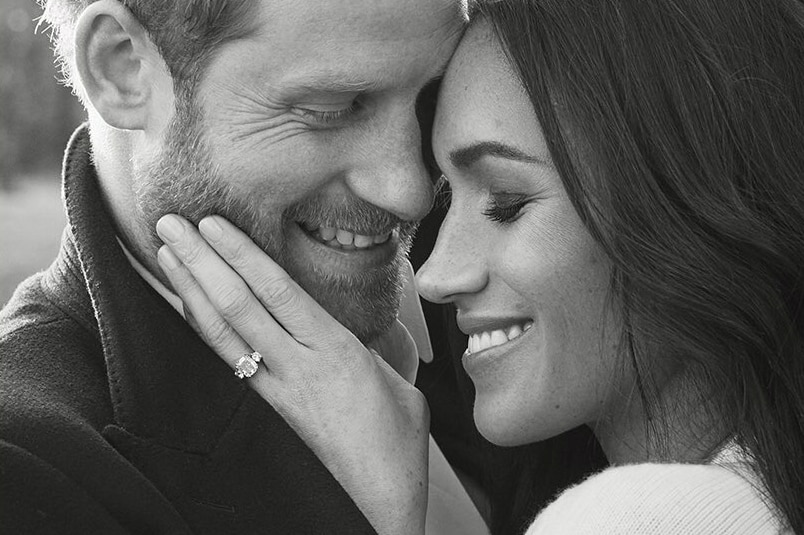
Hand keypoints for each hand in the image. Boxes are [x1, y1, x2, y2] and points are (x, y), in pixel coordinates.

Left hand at [155, 214, 428, 534]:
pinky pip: (227, 361)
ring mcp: (277, 389)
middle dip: (200, 260)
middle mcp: (298, 366)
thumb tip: (365, 323)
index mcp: (336, 351)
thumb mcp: (400, 383)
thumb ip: (376, 346)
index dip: (241, 254)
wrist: (377, 504)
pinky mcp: (268, 408)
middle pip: (238, 305)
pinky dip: (201, 329)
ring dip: (190, 290)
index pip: (278, 291)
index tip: (213, 224)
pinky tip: (185, 308)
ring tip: (165, 253)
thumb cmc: (397, 445)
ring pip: (223, 332)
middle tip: (170, 222)